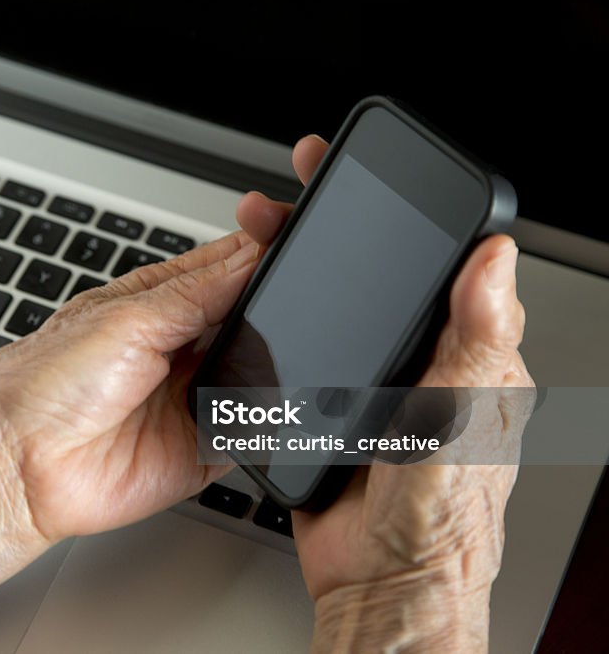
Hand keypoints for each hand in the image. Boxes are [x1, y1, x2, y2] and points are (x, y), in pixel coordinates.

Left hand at [0, 179, 305, 610]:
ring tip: (286, 348)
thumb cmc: (47, 384)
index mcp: (155, 303)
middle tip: (298, 293)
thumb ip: (197, 292)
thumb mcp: (128, 319)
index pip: (222, 267)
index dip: (257, 249)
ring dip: (275, 361)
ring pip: (259, 369)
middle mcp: (176, 346)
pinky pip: (252, 429)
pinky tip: (273, 405)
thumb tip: (252, 255)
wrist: (22, 465)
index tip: (290, 233)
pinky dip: (268, 419)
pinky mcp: (202, 445)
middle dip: (276, 305)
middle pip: (248, 316)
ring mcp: (191, 395)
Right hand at [237, 136, 534, 651]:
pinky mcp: (328, 405)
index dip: (416, 214)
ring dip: (304, 269)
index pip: (449, 266)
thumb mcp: (465, 416)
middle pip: (383, 278)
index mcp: (468, 354)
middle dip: (341, 229)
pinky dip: (280, 321)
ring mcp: (373, 382)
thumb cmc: (440, 517)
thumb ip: (479, 337)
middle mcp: (422, 362)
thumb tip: (496, 258)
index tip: (379, 176)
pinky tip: (259, 297)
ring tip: (272, 233)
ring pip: (339, 308)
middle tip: (303, 192)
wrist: (379, 580)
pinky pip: (304, 352)